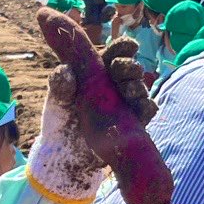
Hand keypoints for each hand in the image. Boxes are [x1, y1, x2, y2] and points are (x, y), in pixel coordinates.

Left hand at [28, 31, 155, 199]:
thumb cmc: (59, 123)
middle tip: (120, 69)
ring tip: (127, 90)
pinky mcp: (133, 124)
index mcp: (98, 72)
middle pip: (131, 69)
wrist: (65, 157)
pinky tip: (138, 107)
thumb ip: (59, 85)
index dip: (123, 48)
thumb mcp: (57, 102)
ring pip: (140, 88)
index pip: (115, 54)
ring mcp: (126, 104)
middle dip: (130, 66)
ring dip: (137, 86)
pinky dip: (145, 107)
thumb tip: (65, 69)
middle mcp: (115, 85)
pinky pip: (146, 112)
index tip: (129, 46)